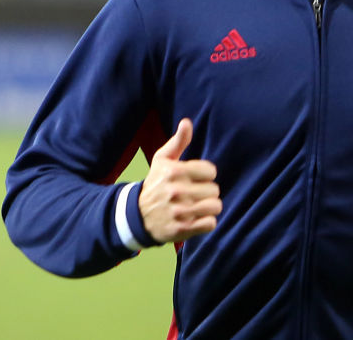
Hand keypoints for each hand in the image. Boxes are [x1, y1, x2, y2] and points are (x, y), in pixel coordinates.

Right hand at [139, 118, 221, 242]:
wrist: (137, 216)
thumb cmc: (155, 183)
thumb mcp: (162, 160)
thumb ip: (178, 141)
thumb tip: (187, 122)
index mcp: (174, 171)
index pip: (211, 171)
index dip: (205, 175)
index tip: (196, 178)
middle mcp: (177, 191)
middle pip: (215, 190)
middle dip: (207, 192)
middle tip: (195, 194)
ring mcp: (180, 211)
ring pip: (216, 206)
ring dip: (209, 207)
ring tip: (198, 206)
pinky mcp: (182, 229)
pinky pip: (211, 224)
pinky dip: (206, 222)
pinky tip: (197, 218)